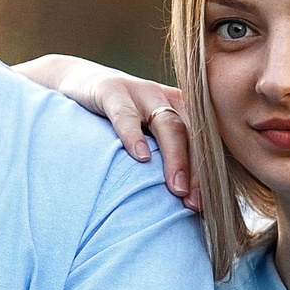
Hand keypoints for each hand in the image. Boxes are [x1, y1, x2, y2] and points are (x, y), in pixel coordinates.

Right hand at [11, 54, 199, 210]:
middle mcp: (168, 98)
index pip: (205, 143)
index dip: (210, 174)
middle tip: (195, 204)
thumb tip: (189, 202)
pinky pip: (126, 114)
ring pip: (168, 124)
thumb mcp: (148, 134)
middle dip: (198, 171)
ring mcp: (141, 91)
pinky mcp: (111, 89)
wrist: (78, 81)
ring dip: (176, 158)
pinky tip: (140, 157)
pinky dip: (134, 136)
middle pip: (193, 135)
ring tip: (177, 189)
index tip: (207, 207)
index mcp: (184, 109)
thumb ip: (167, 157)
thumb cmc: (118, 118)